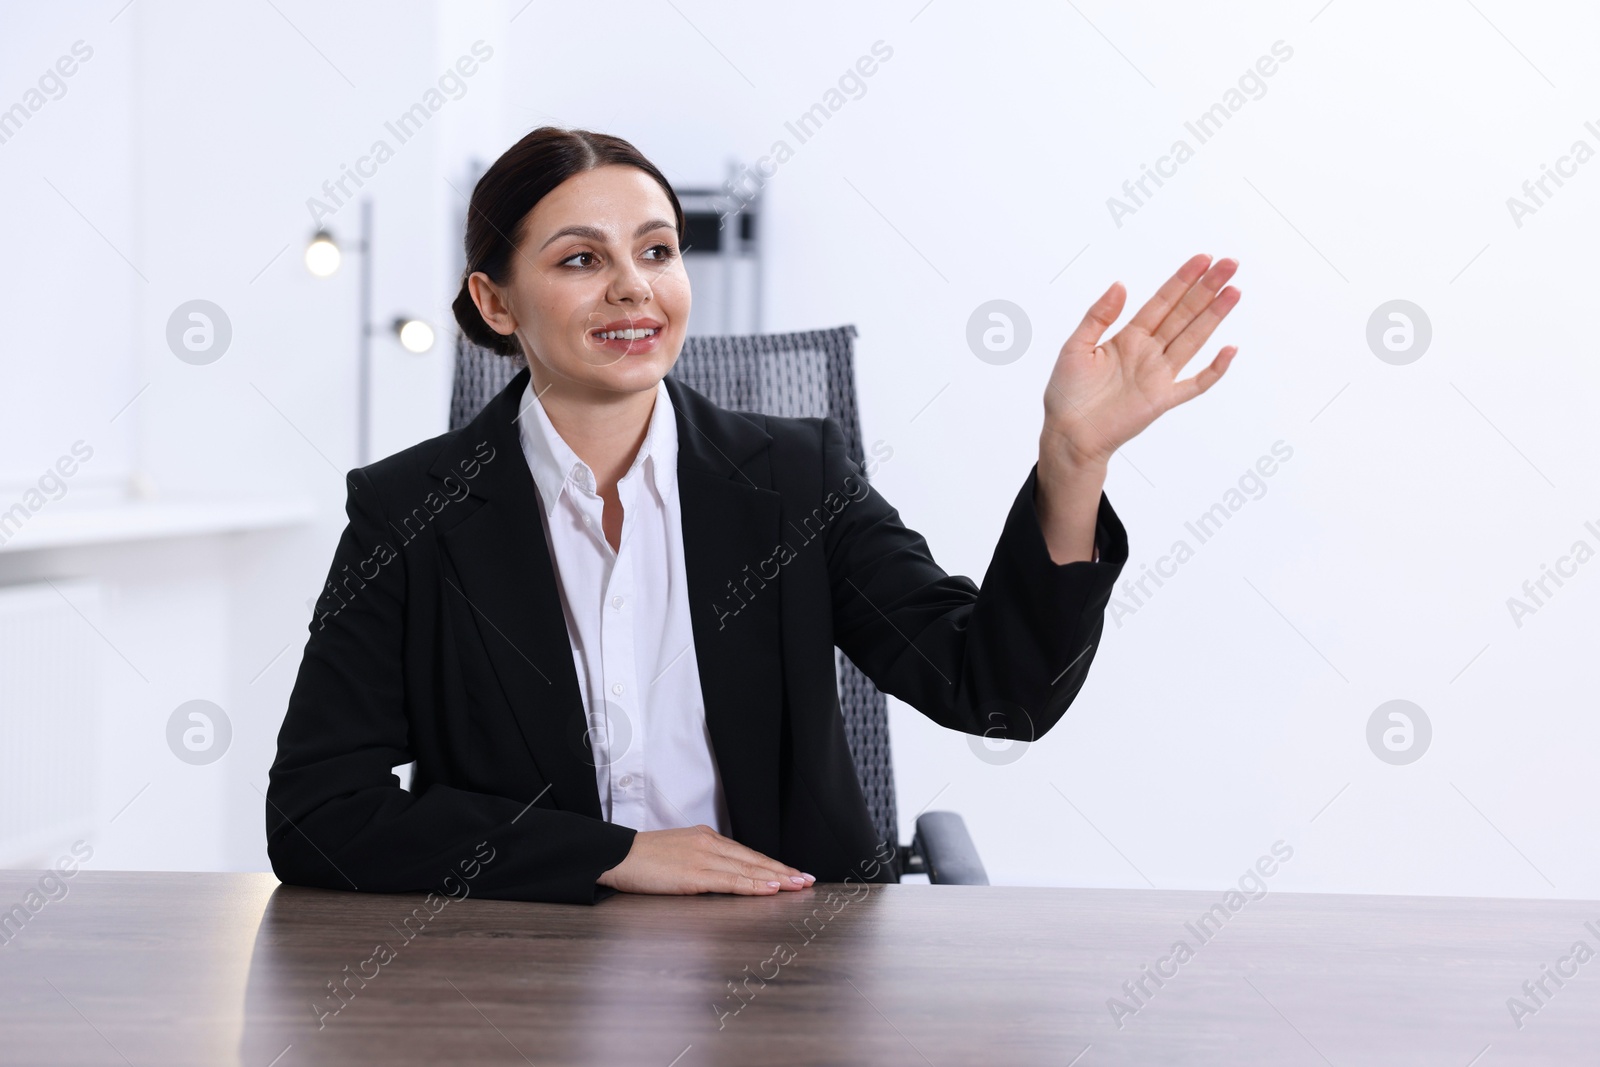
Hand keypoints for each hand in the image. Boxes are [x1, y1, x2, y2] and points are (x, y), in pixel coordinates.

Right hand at [596, 824, 816, 894]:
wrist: (618, 855)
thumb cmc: (643, 859)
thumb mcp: (678, 854)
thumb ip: (701, 861)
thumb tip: (722, 875)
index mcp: (705, 837)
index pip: (747, 853)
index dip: (772, 864)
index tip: (792, 872)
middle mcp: (709, 843)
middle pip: (754, 859)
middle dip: (783, 871)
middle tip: (808, 879)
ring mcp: (704, 858)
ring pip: (749, 869)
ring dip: (777, 879)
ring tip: (798, 885)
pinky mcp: (695, 874)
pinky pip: (732, 881)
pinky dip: (755, 885)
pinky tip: (771, 889)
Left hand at [1041, 253, 1240, 473]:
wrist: (1068, 434)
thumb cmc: (1067, 394)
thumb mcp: (1075, 347)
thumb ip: (1098, 316)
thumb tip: (1120, 285)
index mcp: (1128, 336)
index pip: (1162, 301)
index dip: (1182, 280)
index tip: (1203, 259)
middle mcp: (1148, 352)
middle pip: (1184, 314)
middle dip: (1206, 289)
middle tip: (1230, 264)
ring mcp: (1158, 375)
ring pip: (1193, 339)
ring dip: (1214, 316)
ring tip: (1233, 292)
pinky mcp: (1162, 400)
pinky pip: (1194, 384)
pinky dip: (1213, 370)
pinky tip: (1229, 350)